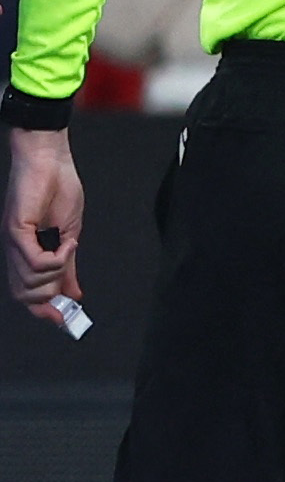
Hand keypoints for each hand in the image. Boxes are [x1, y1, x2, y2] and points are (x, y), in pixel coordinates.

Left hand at [6, 127, 83, 319]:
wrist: (51, 160)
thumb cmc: (59, 189)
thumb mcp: (70, 234)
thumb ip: (68, 265)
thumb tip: (74, 293)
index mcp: (24, 255)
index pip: (26, 295)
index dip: (43, 312)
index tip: (64, 321)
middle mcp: (13, 253)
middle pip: (26, 295)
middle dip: (51, 298)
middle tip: (70, 286)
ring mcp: (13, 243)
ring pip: (30, 282)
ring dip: (57, 272)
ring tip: (70, 249)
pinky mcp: (16, 231)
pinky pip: (35, 261)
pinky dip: (57, 258)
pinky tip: (68, 243)